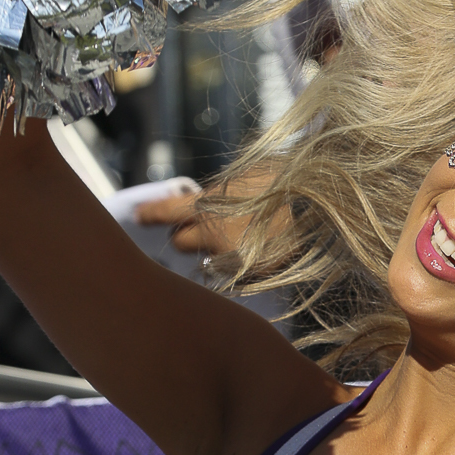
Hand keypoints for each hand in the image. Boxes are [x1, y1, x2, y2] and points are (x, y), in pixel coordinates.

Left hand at [132, 168, 288, 262]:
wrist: (316, 202)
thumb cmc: (282, 180)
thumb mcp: (242, 178)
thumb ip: (217, 194)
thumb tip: (204, 203)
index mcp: (207, 205)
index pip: (166, 212)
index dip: (150, 213)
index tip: (138, 216)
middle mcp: (212, 235)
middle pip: (181, 243)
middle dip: (186, 235)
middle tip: (196, 228)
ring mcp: (232, 259)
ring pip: (207, 262)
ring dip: (213, 253)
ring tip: (237, 238)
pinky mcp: (253, 276)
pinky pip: (236, 274)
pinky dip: (241, 266)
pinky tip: (259, 250)